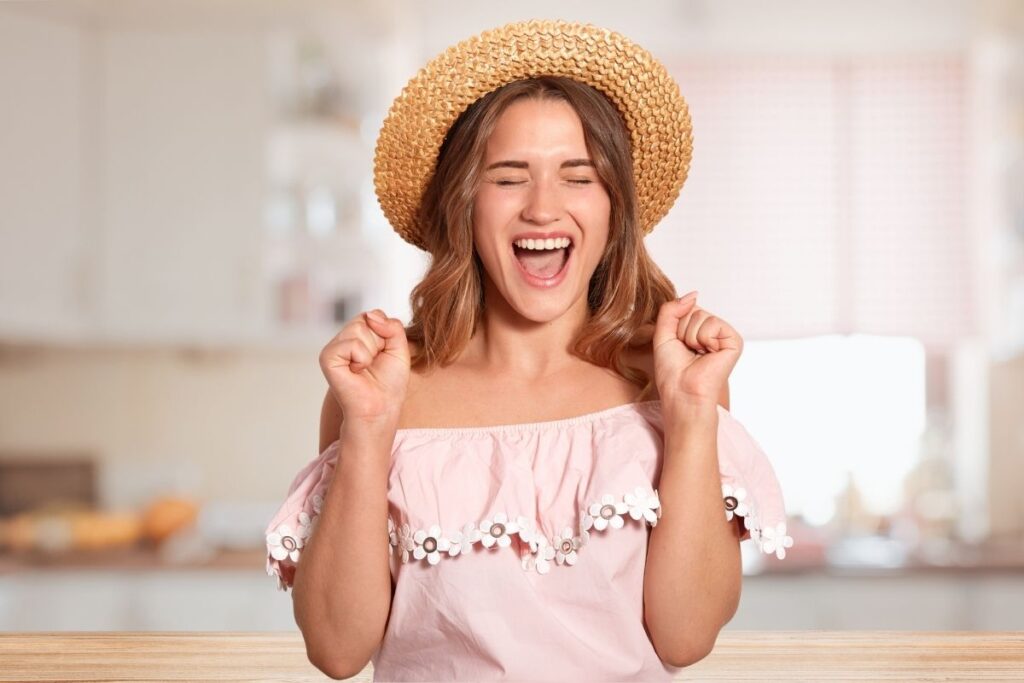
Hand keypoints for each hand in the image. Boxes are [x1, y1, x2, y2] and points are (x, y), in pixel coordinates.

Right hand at [318, 309, 410, 428]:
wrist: (381, 408)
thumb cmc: (389, 383)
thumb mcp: (399, 348)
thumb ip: (392, 325)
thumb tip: (370, 315)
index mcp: (358, 335)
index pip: (373, 314)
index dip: (386, 333)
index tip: (383, 354)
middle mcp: (343, 339)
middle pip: (365, 318)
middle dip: (379, 342)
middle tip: (374, 363)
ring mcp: (334, 347)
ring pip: (358, 329)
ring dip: (371, 351)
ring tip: (365, 368)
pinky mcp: (327, 357)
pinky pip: (351, 343)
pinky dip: (361, 358)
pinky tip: (356, 372)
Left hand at [651, 291, 742, 409]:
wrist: (682, 392)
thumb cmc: (672, 371)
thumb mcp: (663, 334)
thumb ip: (672, 309)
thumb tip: (694, 294)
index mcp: (699, 331)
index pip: (685, 308)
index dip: (675, 327)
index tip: (678, 347)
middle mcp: (713, 332)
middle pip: (693, 309)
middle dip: (682, 330)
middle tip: (688, 352)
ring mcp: (725, 336)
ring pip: (700, 315)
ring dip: (691, 336)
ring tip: (697, 355)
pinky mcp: (734, 341)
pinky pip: (713, 323)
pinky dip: (704, 339)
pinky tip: (708, 354)